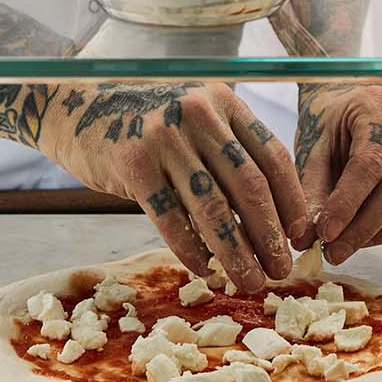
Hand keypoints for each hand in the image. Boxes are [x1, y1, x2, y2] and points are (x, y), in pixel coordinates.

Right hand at [41, 81, 309, 293]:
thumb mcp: (198, 124)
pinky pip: (171, 217)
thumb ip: (230, 156)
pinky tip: (205, 269)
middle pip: (248, 184)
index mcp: (225, 103)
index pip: (273, 156)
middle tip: (281, 269)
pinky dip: (192, 249)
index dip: (291, 201)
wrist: (80, 109)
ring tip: (249, 279)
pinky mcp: (133, 162)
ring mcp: (165, 136)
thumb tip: (274, 221)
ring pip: (213, 207)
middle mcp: (199, 114)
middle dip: (270, 234)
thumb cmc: (151, 128)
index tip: (301, 237)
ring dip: (236, 251)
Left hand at [293, 82, 381, 264]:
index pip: (369, 164)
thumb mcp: (314, 151)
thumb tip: (306, 241)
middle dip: (366, 227)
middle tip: (337, 251)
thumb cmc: (334, 126)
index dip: (348, 204)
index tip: (327, 234)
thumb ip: (312, 193)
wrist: (356, 106)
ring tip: (356, 244)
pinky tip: (379, 228)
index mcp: (380, 105)